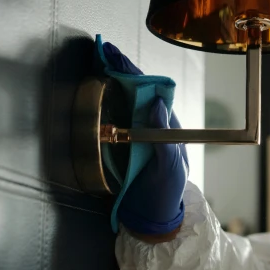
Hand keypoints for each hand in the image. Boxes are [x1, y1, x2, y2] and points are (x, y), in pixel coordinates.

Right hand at [102, 42, 188, 235]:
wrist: (152, 217)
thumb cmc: (167, 193)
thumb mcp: (171, 170)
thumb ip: (165, 140)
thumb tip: (157, 105)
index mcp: (167, 128)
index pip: (152, 93)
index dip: (136, 74)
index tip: (120, 59)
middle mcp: (152, 126)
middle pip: (137, 92)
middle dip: (122, 70)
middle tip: (106, 51)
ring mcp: (136, 134)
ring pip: (125, 102)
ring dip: (114, 80)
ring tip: (102, 61)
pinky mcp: (122, 145)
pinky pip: (114, 119)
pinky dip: (106, 101)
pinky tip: (98, 88)